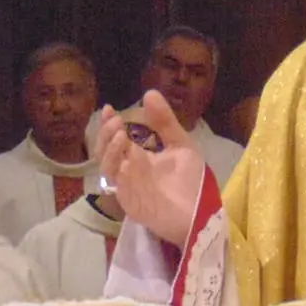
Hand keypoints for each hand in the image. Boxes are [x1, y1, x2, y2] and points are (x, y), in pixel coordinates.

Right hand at [97, 95, 206, 246]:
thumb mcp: (180, 145)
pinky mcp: (128, 200)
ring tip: (120, 132)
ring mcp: (127, 185)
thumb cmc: (192, 181)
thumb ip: (165, 122)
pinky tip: (127, 152)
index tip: (108, 108)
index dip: (109, 124)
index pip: (116, 138)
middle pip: (104, 151)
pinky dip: (118, 166)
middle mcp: (128, 170)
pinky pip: (117, 182)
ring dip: (109, 148)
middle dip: (105, 134)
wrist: (200, 213)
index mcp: (139, 157)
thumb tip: (149, 93)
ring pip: (106, 165)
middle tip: (114, 120)